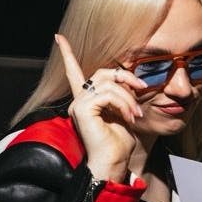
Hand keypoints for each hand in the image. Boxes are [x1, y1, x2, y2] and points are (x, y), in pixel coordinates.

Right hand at [54, 34, 145, 181]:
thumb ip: (120, 96)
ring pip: (108, 84)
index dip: (67, 54)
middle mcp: (78, 101)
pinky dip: (124, 103)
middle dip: (126, 77)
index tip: (59, 38)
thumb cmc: (119, 144)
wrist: (113, 163)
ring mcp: (78, 104)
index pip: (73, 73)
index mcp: (85, 102)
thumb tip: (130, 81)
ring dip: (128, 97)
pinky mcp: (82, 109)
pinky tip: (130, 116)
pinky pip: (108, 94)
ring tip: (137, 114)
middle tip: (143, 89)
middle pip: (102, 72)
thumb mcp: (123, 114)